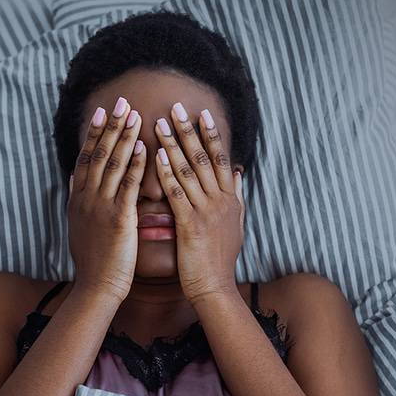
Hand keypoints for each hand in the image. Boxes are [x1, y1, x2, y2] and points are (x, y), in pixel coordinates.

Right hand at [69, 97, 145, 302]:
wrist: (96, 287)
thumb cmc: (93, 260)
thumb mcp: (78, 225)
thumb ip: (77, 199)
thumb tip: (72, 178)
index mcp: (78, 199)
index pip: (86, 158)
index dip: (95, 133)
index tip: (103, 112)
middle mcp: (86, 198)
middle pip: (98, 154)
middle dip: (111, 126)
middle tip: (122, 101)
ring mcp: (101, 207)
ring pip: (112, 164)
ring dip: (124, 137)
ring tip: (135, 115)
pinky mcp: (118, 219)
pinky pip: (128, 186)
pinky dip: (135, 165)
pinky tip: (144, 148)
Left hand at [154, 103, 244, 304]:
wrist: (215, 287)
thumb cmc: (220, 259)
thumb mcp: (235, 225)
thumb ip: (237, 197)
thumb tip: (240, 173)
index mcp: (231, 200)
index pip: (222, 159)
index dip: (212, 135)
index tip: (202, 114)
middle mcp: (222, 201)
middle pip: (206, 158)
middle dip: (190, 131)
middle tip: (176, 107)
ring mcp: (207, 212)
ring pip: (190, 170)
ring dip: (174, 145)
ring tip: (159, 124)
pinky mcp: (191, 224)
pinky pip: (177, 193)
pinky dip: (167, 173)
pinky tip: (156, 157)